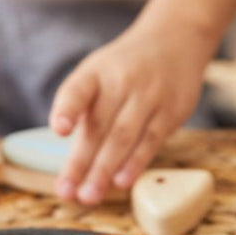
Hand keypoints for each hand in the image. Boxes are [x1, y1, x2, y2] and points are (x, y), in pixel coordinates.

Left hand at [49, 25, 211, 204]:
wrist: (176, 39)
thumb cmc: (125, 67)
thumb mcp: (98, 73)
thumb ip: (82, 109)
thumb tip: (70, 157)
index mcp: (96, 72)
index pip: (78, 90)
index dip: (67, 109)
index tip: (59, 130)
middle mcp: (122, 82)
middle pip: (99, 126)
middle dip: (80, 162)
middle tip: (66, 192)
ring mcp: (149, 96)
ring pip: (123, 137)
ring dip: (104, 170)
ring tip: (89, 195)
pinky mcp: (171, 111)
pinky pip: (151, 140)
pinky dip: (135, 163)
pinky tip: (122, 181)